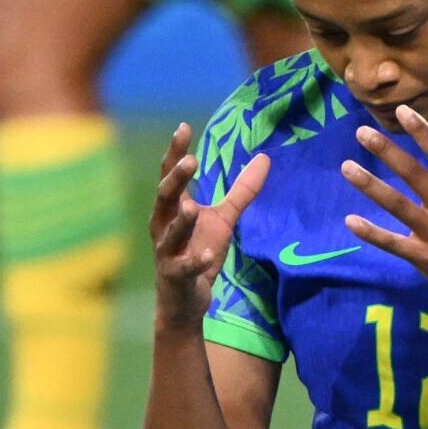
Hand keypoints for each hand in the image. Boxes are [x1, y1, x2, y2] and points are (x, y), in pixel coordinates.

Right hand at [149, 123, 269, 321]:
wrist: (185, 301)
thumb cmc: (199, 251)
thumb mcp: (223, 219)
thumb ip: (241, 191)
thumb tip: (265, 157)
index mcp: (171, 208)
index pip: (170, 174)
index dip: (175, 152)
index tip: (183, 127)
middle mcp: (162, 226)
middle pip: (164, 197)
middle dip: (176, 179)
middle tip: (190, 160)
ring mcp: (167, 252)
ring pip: (170, 233)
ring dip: (180, 220)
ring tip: (190, 206)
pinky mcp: (175, 276)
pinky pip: (185, 267)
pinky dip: (196, 260)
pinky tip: (208, 254)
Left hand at [341, 108, 427, 326]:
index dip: (423, 133)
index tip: (403, 111)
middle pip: (416, 175)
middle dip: (388, 152)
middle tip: (362, 132)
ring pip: (400, 205)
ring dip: (371, 186)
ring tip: (347, 168)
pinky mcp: (426, 259)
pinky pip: (394, 244)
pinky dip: (372, 233)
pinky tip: (350, 221)